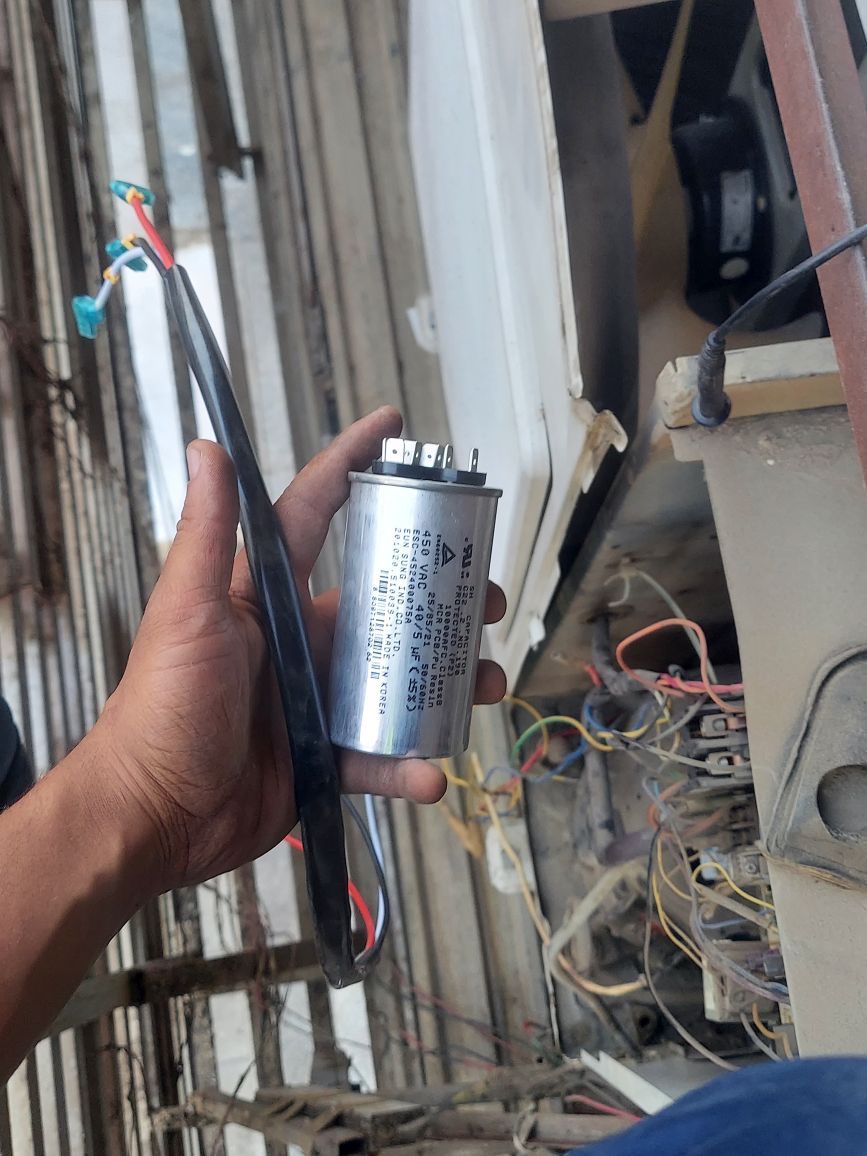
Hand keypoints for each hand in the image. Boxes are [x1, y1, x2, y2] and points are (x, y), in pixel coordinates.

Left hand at [90, 408, 505, 893]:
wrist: (154, 814)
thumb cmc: (161, 706)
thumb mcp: (187, 612)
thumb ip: (206, 533)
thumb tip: (205, 447)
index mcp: (269, 593)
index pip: (316, 511)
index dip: (353, 465)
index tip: (391, 428)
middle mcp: (301, 637)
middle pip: (387, 600)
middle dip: (443, 593)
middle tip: (486, 597)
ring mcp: (317, 697)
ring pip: (401, 678)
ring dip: (448, 679)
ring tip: (488, 682)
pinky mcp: (324, 755)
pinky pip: (380, 754)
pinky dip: (410, 764)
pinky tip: (430, 774)